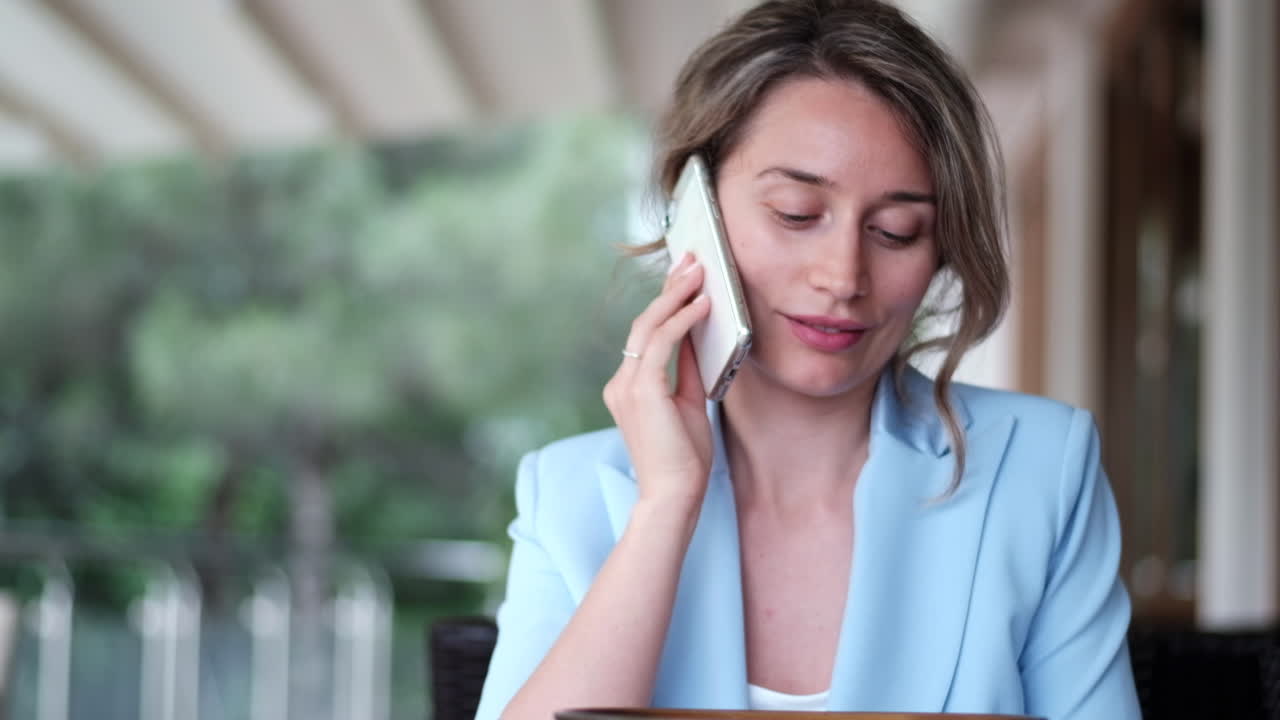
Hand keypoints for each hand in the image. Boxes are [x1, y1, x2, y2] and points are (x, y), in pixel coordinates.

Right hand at [603, 252, 713, 511]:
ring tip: (699, 272)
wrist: (674, 496)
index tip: (684, 277)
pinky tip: (702, 305)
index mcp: (628, 387)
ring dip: (676, 295)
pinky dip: (682, 320)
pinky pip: (662, 343)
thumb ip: (688, 368)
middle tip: (692, 260)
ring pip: (648, 326)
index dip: (665, 302)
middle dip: (670, 288)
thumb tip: (699, 333)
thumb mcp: (689, 402)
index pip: (645, 334)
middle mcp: (621, 382)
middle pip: (643, 322)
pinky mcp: (641, 390)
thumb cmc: (684, 458)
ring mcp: (627, 385)